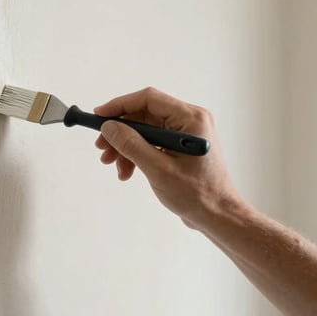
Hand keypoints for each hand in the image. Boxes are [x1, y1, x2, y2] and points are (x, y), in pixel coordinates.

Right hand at [94, 87, 241, 230]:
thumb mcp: (158, 169)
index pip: (148, 99)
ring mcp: (184, 134)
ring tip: (113, 165)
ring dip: (125, 146)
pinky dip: (136, 155)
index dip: (120, 105)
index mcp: (190, 118)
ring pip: (144, 130)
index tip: (98, 116)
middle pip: (144, 115)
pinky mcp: (179, 147)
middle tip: (102, 148)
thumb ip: (132, 145)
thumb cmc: (197, 194)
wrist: (217, 216)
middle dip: (120, 131)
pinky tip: (127, 172)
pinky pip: (151, 142)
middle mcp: (189, 120)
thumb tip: (109, 127)